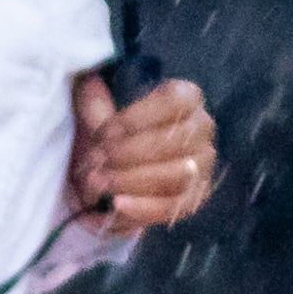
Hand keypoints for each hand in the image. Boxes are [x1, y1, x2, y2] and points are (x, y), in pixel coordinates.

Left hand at [69, 70, 216, 231]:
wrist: (129, 167)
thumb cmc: (121, 133)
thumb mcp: (106, 112)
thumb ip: (97, 104)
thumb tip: (89, 86)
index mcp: (187, 98)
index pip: (173, 102)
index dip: (137, 118)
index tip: (103, 133)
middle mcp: (203, 129)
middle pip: (173, 141)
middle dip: (128, 153)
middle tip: (96, 161)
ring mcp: (203, 166)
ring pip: (175, 175)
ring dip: (132, 180)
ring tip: (99, 182)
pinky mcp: (194, 198)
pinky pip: (173, 207)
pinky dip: (143, 207)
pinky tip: (117, 204)